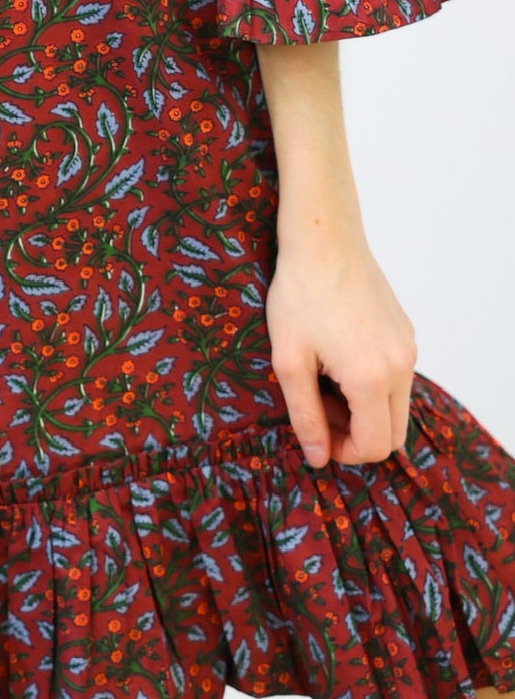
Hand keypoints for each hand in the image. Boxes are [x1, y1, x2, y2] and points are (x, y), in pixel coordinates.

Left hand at [265, 225, 417, 468]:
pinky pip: (397, 379)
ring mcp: (409, 348)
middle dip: (355, 434)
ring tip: (322, 379)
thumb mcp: (289, 359)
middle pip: (393, 434)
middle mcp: (401, 366)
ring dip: (363, 410)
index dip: (343, 452)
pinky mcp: (406, 334)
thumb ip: (305, 415)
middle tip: (317, 407)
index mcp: (372, 378)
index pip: (375, 447)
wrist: (324, 240)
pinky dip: (372, 386)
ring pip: (396, 407)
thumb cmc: (300, 294)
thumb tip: (318, 458)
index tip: (315, 434)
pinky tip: (337, 358)